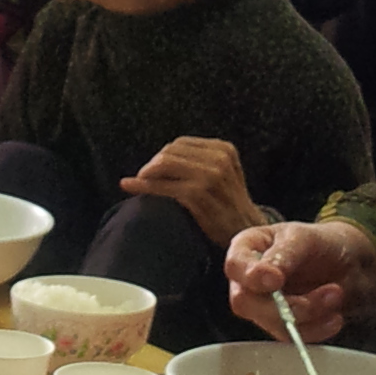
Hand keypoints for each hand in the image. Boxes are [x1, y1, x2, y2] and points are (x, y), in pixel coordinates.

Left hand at [120, 136, 259, 248]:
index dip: (162, 155)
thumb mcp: (224, 174)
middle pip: (170, 152)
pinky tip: (130, 186)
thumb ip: (200, 161)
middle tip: (142, 178)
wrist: (245, 231)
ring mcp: (210, 176)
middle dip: (152, 164)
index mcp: (224, 149)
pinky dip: (143, 186)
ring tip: (135, 182)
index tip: (152, 168)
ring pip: (164, 165)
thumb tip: (159, 159)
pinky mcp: (199, 195)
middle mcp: (218, 159)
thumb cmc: (229, 205)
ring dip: (145, 174)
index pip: (181, 144)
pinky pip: (164, 186)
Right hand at [224, 218, 375, 344]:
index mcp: (246, 249)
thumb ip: (284, 254)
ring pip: (271, 323)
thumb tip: (267, 274)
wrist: (347, 263)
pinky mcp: (280, 325)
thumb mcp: (305, 238)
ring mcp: (262, 305)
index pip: (235, 266)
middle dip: (286, 304)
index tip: (276, 280)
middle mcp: (247, 280)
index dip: (251, 277)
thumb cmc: (320, 242)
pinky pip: (290, 337)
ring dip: (309, 314)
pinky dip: (316, 329)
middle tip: (325, 294)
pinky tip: (334, 317)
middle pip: (246, 303)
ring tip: (336, 295)